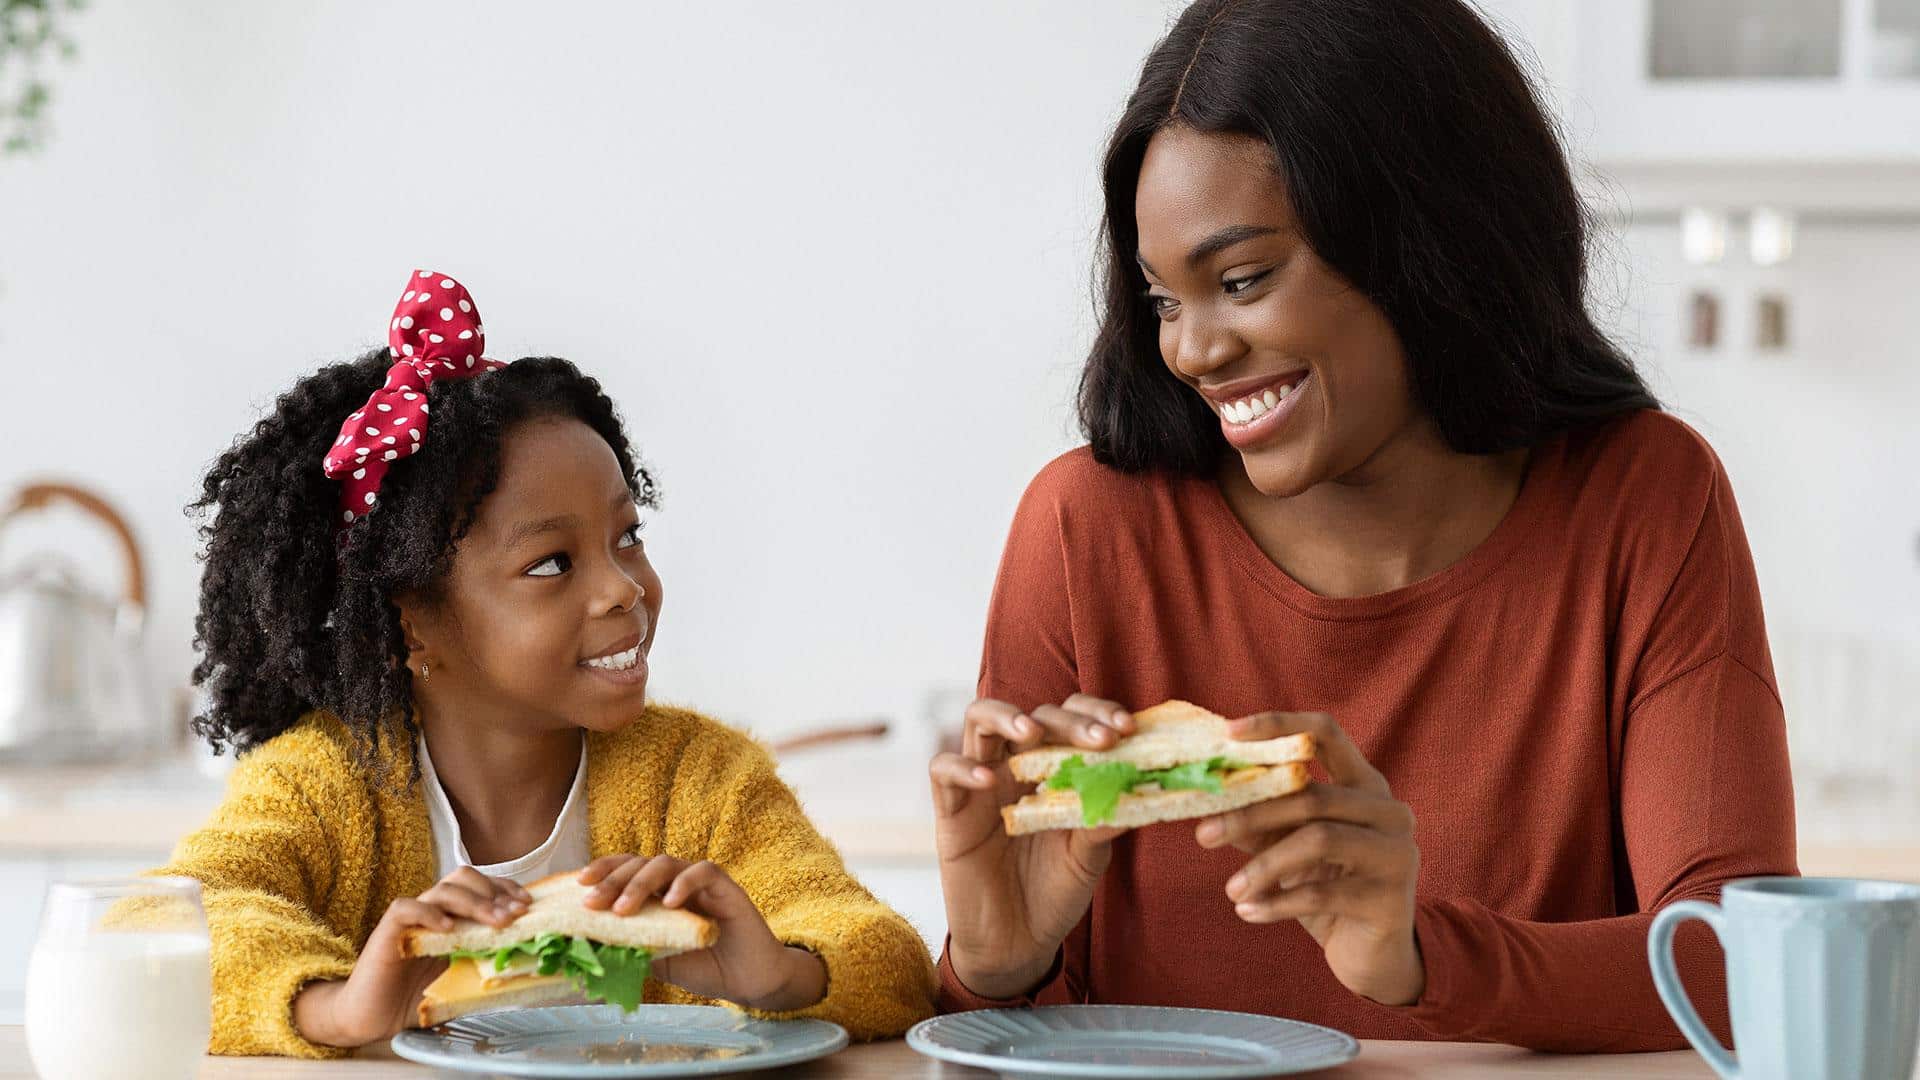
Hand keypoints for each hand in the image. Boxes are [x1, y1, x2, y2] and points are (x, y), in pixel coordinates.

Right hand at [293, 867, 529, 1046]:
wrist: (370, 1018)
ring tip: (495, 922)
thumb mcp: (461, 981)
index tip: (527, 904)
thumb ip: (485, 967)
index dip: (505, 889)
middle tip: (516, 914)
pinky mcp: (388, 932)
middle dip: (494, 892)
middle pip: (464, 879)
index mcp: (451, 918)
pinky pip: (406, 908)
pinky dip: (429, 913)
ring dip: (473, 902)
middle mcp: (432, 911)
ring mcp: (410, 919)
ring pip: (442, 890)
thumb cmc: (414, 1000)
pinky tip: (449, 928)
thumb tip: (526, 967)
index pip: (481, 886)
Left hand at [576, 854, 825, 1011]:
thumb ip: (631, 947)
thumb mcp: (657, 960)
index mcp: (657, 893)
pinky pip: (703, 872)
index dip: (603, 870)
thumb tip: (586, 946)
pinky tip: (670, 902)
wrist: (747, 980)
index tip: (579, 884)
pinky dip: (684, 883)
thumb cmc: (702, 967)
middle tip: (592, 901)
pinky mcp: (726, 887)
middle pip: (639, 863)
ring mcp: (700, 882)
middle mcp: (676, 881)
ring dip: (640, 883)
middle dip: (613, 880)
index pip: (626, 869)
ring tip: (624, 908)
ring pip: (666, 863)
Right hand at [929, 694, 1134, 999]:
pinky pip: (942, 771)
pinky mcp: (950, 813)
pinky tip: (987, 781)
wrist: (1016, 946)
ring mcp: (981, 785)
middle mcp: (1016, 767)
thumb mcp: (1088, 857)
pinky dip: (962, 767)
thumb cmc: (1053, 894)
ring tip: (1032, 732)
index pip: (1070, 718)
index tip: (1127, 728)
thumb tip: (1135, 788)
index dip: (1096, 713)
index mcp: (1053, 771)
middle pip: (1033, 714)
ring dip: (1006, 716)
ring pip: (979, 720)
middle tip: (1098, 739)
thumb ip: (1103, 821)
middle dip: (1068, 721)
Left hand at [1195, 711, 1424, 1005]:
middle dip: (1251, 814)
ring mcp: (1397, 852)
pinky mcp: (1390, 898)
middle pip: (1312, 795)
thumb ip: (1260, 820)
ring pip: (1318, 840)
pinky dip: (1276, 903)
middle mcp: (1389, 811)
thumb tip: (1208, 798)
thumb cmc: (1326, 890)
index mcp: (1365, 785)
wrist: (1371, 955)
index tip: (1228, 732)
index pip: (1326, 734)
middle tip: (1203, 835)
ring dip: (1264, 866)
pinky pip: (1322, 893)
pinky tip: (1248, 912)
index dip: (1278, 725)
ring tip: (1231, 890)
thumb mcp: (1289, 850)